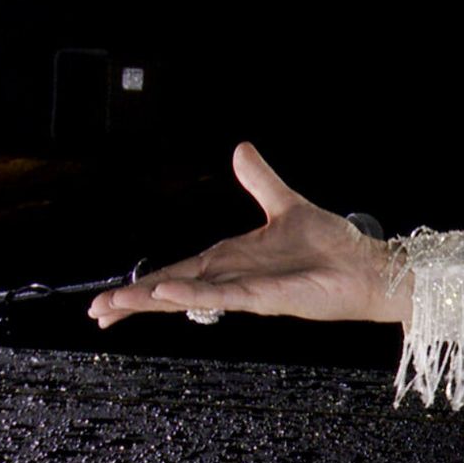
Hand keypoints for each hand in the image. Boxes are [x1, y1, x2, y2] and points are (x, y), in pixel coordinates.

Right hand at [88, 143, 411, 327]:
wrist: (366, 266)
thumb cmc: (331, 245)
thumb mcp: (286, 203)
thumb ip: (260, 180)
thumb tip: (240, 149)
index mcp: (231, 260)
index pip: (177, 272)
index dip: (144, 285)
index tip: (110, 299)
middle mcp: (233, 278)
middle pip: (172, 289)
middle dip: (134, 301)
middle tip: (96, 312)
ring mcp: (247, 291)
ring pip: (188, 296)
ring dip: (152, 300)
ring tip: (114, 307)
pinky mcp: (266, 298)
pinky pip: (223, 296)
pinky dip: (194, 294)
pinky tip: (168, 295)